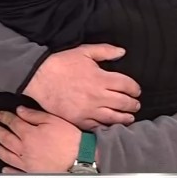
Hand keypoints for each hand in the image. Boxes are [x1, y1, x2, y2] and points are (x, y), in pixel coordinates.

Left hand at [0, 108, 80, 172]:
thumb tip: (19, 110)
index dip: (4, 118)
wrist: (80, 161)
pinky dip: (9, 171)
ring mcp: (27, 163)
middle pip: (6, 139)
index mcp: (29, 134)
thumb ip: (35, 115)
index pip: (12, 123)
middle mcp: (24, 149)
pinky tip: (4, 168)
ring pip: (7, 155)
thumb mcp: (53, 121)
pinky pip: (17, 172)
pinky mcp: (32, 173)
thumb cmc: (70, 139)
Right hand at [23, 44, 140, 129]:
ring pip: (114, 117)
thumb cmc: (61, 63)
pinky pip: (98, 126)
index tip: (136, 90)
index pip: (127, 85)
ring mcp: (88, 110)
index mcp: (101, 78)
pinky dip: (107, 126)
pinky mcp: (79, 119)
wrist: (39, 77)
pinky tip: (111, 125)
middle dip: (133, 104)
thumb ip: (105, 51)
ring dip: (125, 118)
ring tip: (129, 117)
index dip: (135, 88)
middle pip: (124, 103)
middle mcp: (98, 96)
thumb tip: (122, 52)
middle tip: (135, 104)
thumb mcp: (84, 52)